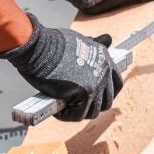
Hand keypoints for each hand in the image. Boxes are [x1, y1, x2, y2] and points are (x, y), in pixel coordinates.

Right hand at [0, 13, 121, 120]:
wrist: (37, 45)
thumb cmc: (51, 42)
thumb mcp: (79, 40)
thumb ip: (94, 44)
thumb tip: (108, 38)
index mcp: (104, 58)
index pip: (116, 84)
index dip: (105, 94)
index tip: (95, 98)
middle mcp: (104, 71)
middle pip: (106, 101)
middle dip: (92, 106)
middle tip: (76, 106)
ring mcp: (95, 84)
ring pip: (92, 111)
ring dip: (78, 112)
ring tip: (64, 108)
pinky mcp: (83, 93)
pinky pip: (77, 114)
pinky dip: (67, 116)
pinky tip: (57, 111)